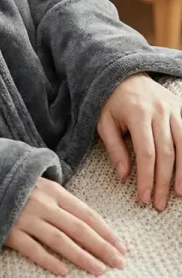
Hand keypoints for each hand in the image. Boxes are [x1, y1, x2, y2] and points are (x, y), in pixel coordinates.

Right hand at [5, 178, 125, 276]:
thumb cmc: (15, 183)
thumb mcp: (39, 182)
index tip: (122, 247)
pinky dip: (48, 259)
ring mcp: (24, 216)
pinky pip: (32, 248)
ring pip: (59, 239)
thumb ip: (59, 198)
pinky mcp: (8, 229)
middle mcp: (41, 202)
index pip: (85, 213)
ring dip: (81, 256)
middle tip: (119, 263)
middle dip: (101, 247)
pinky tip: (63, 271)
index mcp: (52, 189)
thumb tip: (87, 221)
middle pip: (77, 227)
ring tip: (99, 270)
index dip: (105, 231)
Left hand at [98, 73, 181, 210]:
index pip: (146, 153)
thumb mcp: (103, 121)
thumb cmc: (110, 101)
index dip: (146, 178)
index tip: (143, 198)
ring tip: (178, 195)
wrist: (124, 73)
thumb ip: (114, 147)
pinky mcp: (181, 109)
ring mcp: (174, 109)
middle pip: (166, 154)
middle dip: (163, 182)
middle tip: (159, 204)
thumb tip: (124, 175)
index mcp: (138, 114)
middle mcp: (160, 111)